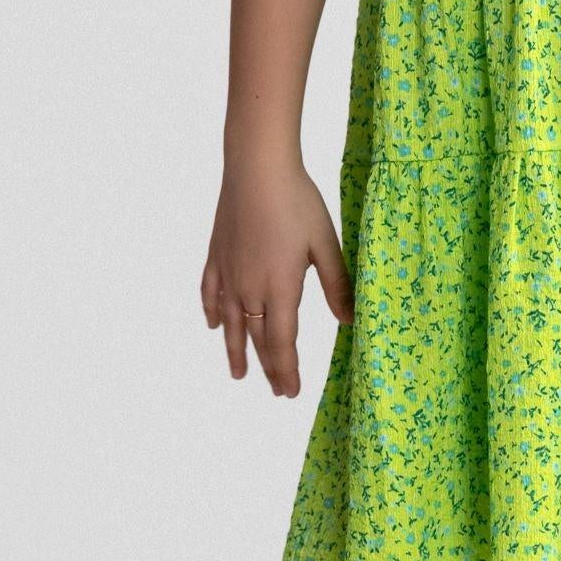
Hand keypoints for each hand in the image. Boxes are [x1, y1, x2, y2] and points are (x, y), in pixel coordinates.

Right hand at [200, 150, 353, 398]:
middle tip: (276, 391)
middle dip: (268, 368)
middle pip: (257, 339)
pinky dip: (211, 313)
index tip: (290, 392)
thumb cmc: (297, 201)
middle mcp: (250, 288)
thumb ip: (337, 285)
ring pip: (230, 323)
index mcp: (280, 289)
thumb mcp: (326, 244)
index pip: (283, 343)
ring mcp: (229, 273)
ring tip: (238, 373)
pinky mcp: (216, 255)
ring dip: (236, 350)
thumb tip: (350, 321)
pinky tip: (211, 325)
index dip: (286, 370)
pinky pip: (210, 293)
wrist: (257, 168)